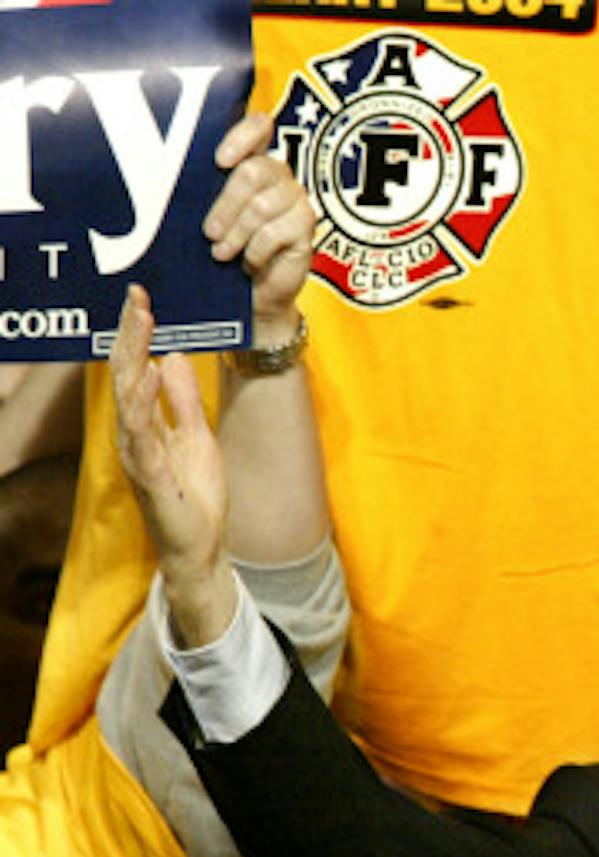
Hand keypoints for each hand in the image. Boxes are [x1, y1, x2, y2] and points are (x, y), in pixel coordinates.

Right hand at [110, 285, 236, 642]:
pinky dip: (144, 401)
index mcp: (143, 422)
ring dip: (133, 356)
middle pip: (125, 373)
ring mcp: (137, 453)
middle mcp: (133, 433)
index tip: (143, 297)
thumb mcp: (196, 435)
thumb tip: (169, 356)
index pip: (134, 368)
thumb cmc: (195, 494)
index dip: (137, 333)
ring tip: (141, 321)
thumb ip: (180, 399)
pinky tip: (148, 374)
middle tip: (137, 295)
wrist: (201, 547)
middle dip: (131, 333)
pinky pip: (143, 432)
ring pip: (127, 396)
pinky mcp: (150, 475)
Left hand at [204, 114, 315, 342]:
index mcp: (254, 161)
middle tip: (208, 232)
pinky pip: (274, 233)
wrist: (252, 294)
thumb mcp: (205, 212)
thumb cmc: (226, 248)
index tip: (218, 161)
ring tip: (221, 253)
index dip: (241, 137)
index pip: (258, 126)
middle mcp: (280, 177)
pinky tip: (247, 261)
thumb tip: (163, 170)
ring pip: (262, 206)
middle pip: (254, 172)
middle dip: (225, 205)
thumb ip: (201, 188)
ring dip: (236, 233)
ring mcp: (296, 202)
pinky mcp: (306, 230)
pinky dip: (254, 251)